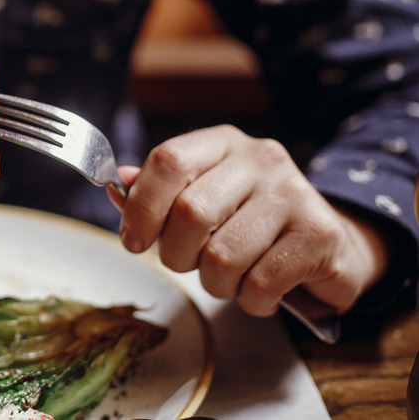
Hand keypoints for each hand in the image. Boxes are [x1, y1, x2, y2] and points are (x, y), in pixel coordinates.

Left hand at [108, 125, 389, 315]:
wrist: (328, 246)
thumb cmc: (248, 225)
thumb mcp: (201, 198)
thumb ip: (157, 194)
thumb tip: (117, 186)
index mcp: (221, 144)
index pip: (167, 161)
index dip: (141, 207)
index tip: (134, 240)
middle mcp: (260, 159)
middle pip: (189, 213)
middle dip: (177, 255)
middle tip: (191, 263)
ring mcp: (293, 193)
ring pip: (221, 257)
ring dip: (216, 284)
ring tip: (233, 276)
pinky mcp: (319, 234)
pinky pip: (259, 284)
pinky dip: (251, 301)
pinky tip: (263, 288)